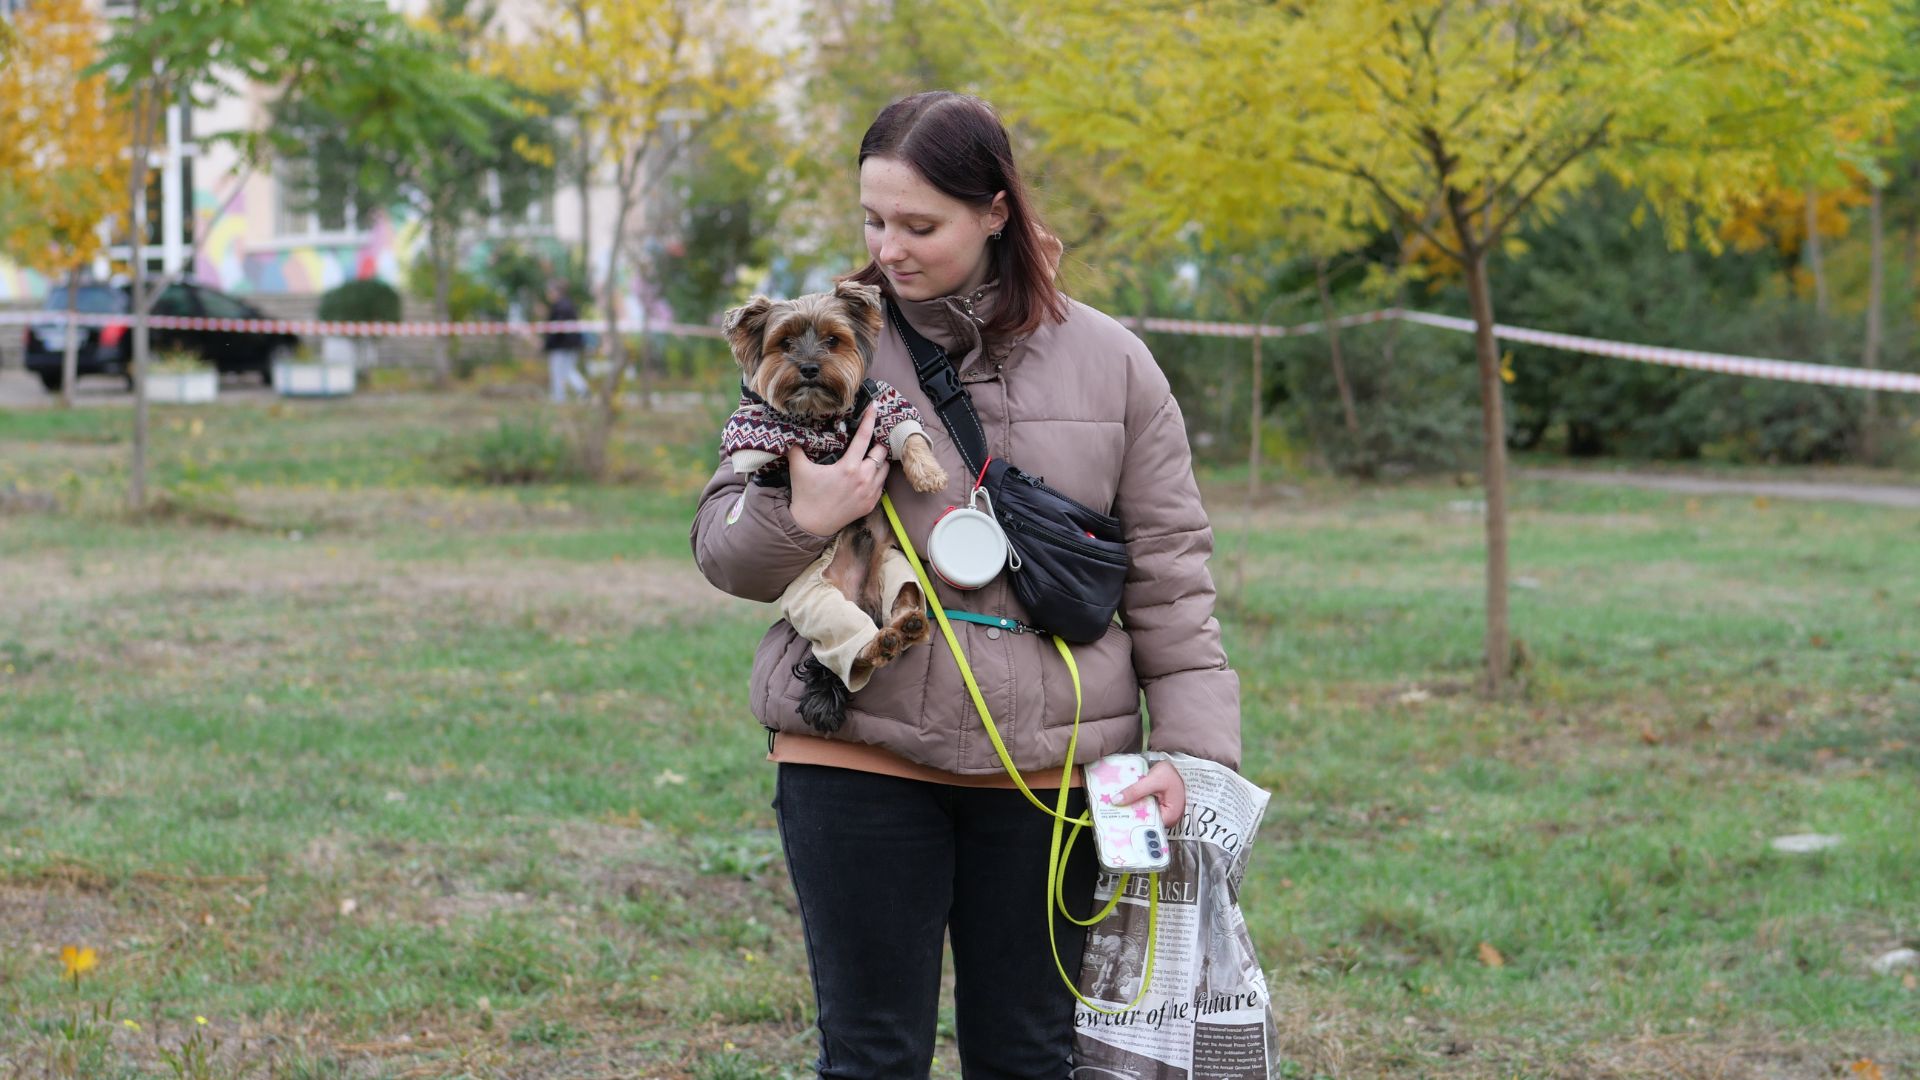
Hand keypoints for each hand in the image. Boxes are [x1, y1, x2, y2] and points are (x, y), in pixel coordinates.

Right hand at [788, 404, 888, 536]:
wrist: (811, 525)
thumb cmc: (805, 495)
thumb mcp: (798, 469)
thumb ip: (796, 448)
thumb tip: (792, 432)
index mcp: (849, 467)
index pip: (864, 437)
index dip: (870, 420)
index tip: (875, 407)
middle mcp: (864, 479)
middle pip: (881, 451)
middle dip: (876, 443)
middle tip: (869, 439)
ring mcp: (870, 493)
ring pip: (885, 468)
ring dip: (879, 460)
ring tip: (869, 456)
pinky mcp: (871, 504)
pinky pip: (882, 484)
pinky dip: (878, 476)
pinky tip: (868, 474)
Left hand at [1113, 760, 1183, 829]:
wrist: (1174, 766)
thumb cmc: (1171, 773)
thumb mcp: (1153, 779)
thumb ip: (1136, 790)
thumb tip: (1117, 800)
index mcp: (1170, 816)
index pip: (1149, 826)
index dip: (1133, 822)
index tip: (1118, 818)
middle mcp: (1166, 818)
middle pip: (1144, 821)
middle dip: (1129, 815)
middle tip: (1114, 810)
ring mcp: (1160, 812)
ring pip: (1142, 813)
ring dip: (1131, 807)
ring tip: (1117, 804)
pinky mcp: (1155, 806)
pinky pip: (1143, 807)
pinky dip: (1135, 802)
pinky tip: (1126, 798)